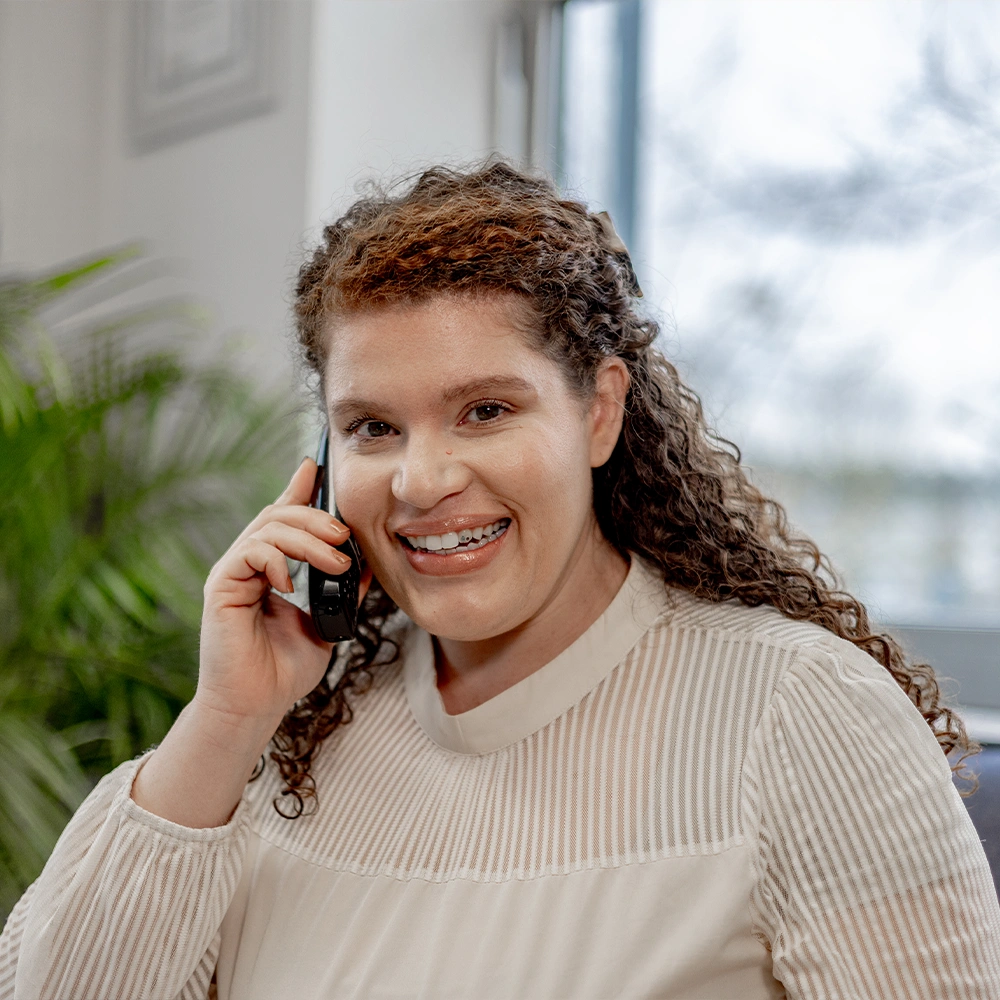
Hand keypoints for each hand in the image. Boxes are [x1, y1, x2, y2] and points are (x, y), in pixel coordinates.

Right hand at [196, 457, 369, 727]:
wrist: (257, 706)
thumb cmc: (286, 669)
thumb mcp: (328, 620)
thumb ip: (345, 589)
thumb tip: (370, 559)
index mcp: (271, 568)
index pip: (284, 518)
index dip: (300, 489)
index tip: (318, 466)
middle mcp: (249, 564)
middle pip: (279, 514)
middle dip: (316, 516)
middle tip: (344, 535)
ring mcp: (233, 574)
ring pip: (267, 528)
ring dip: (307, 539)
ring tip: (335, 563)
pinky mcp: (221, 588)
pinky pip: (249, 552)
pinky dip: (276, 559)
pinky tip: (291, 581)